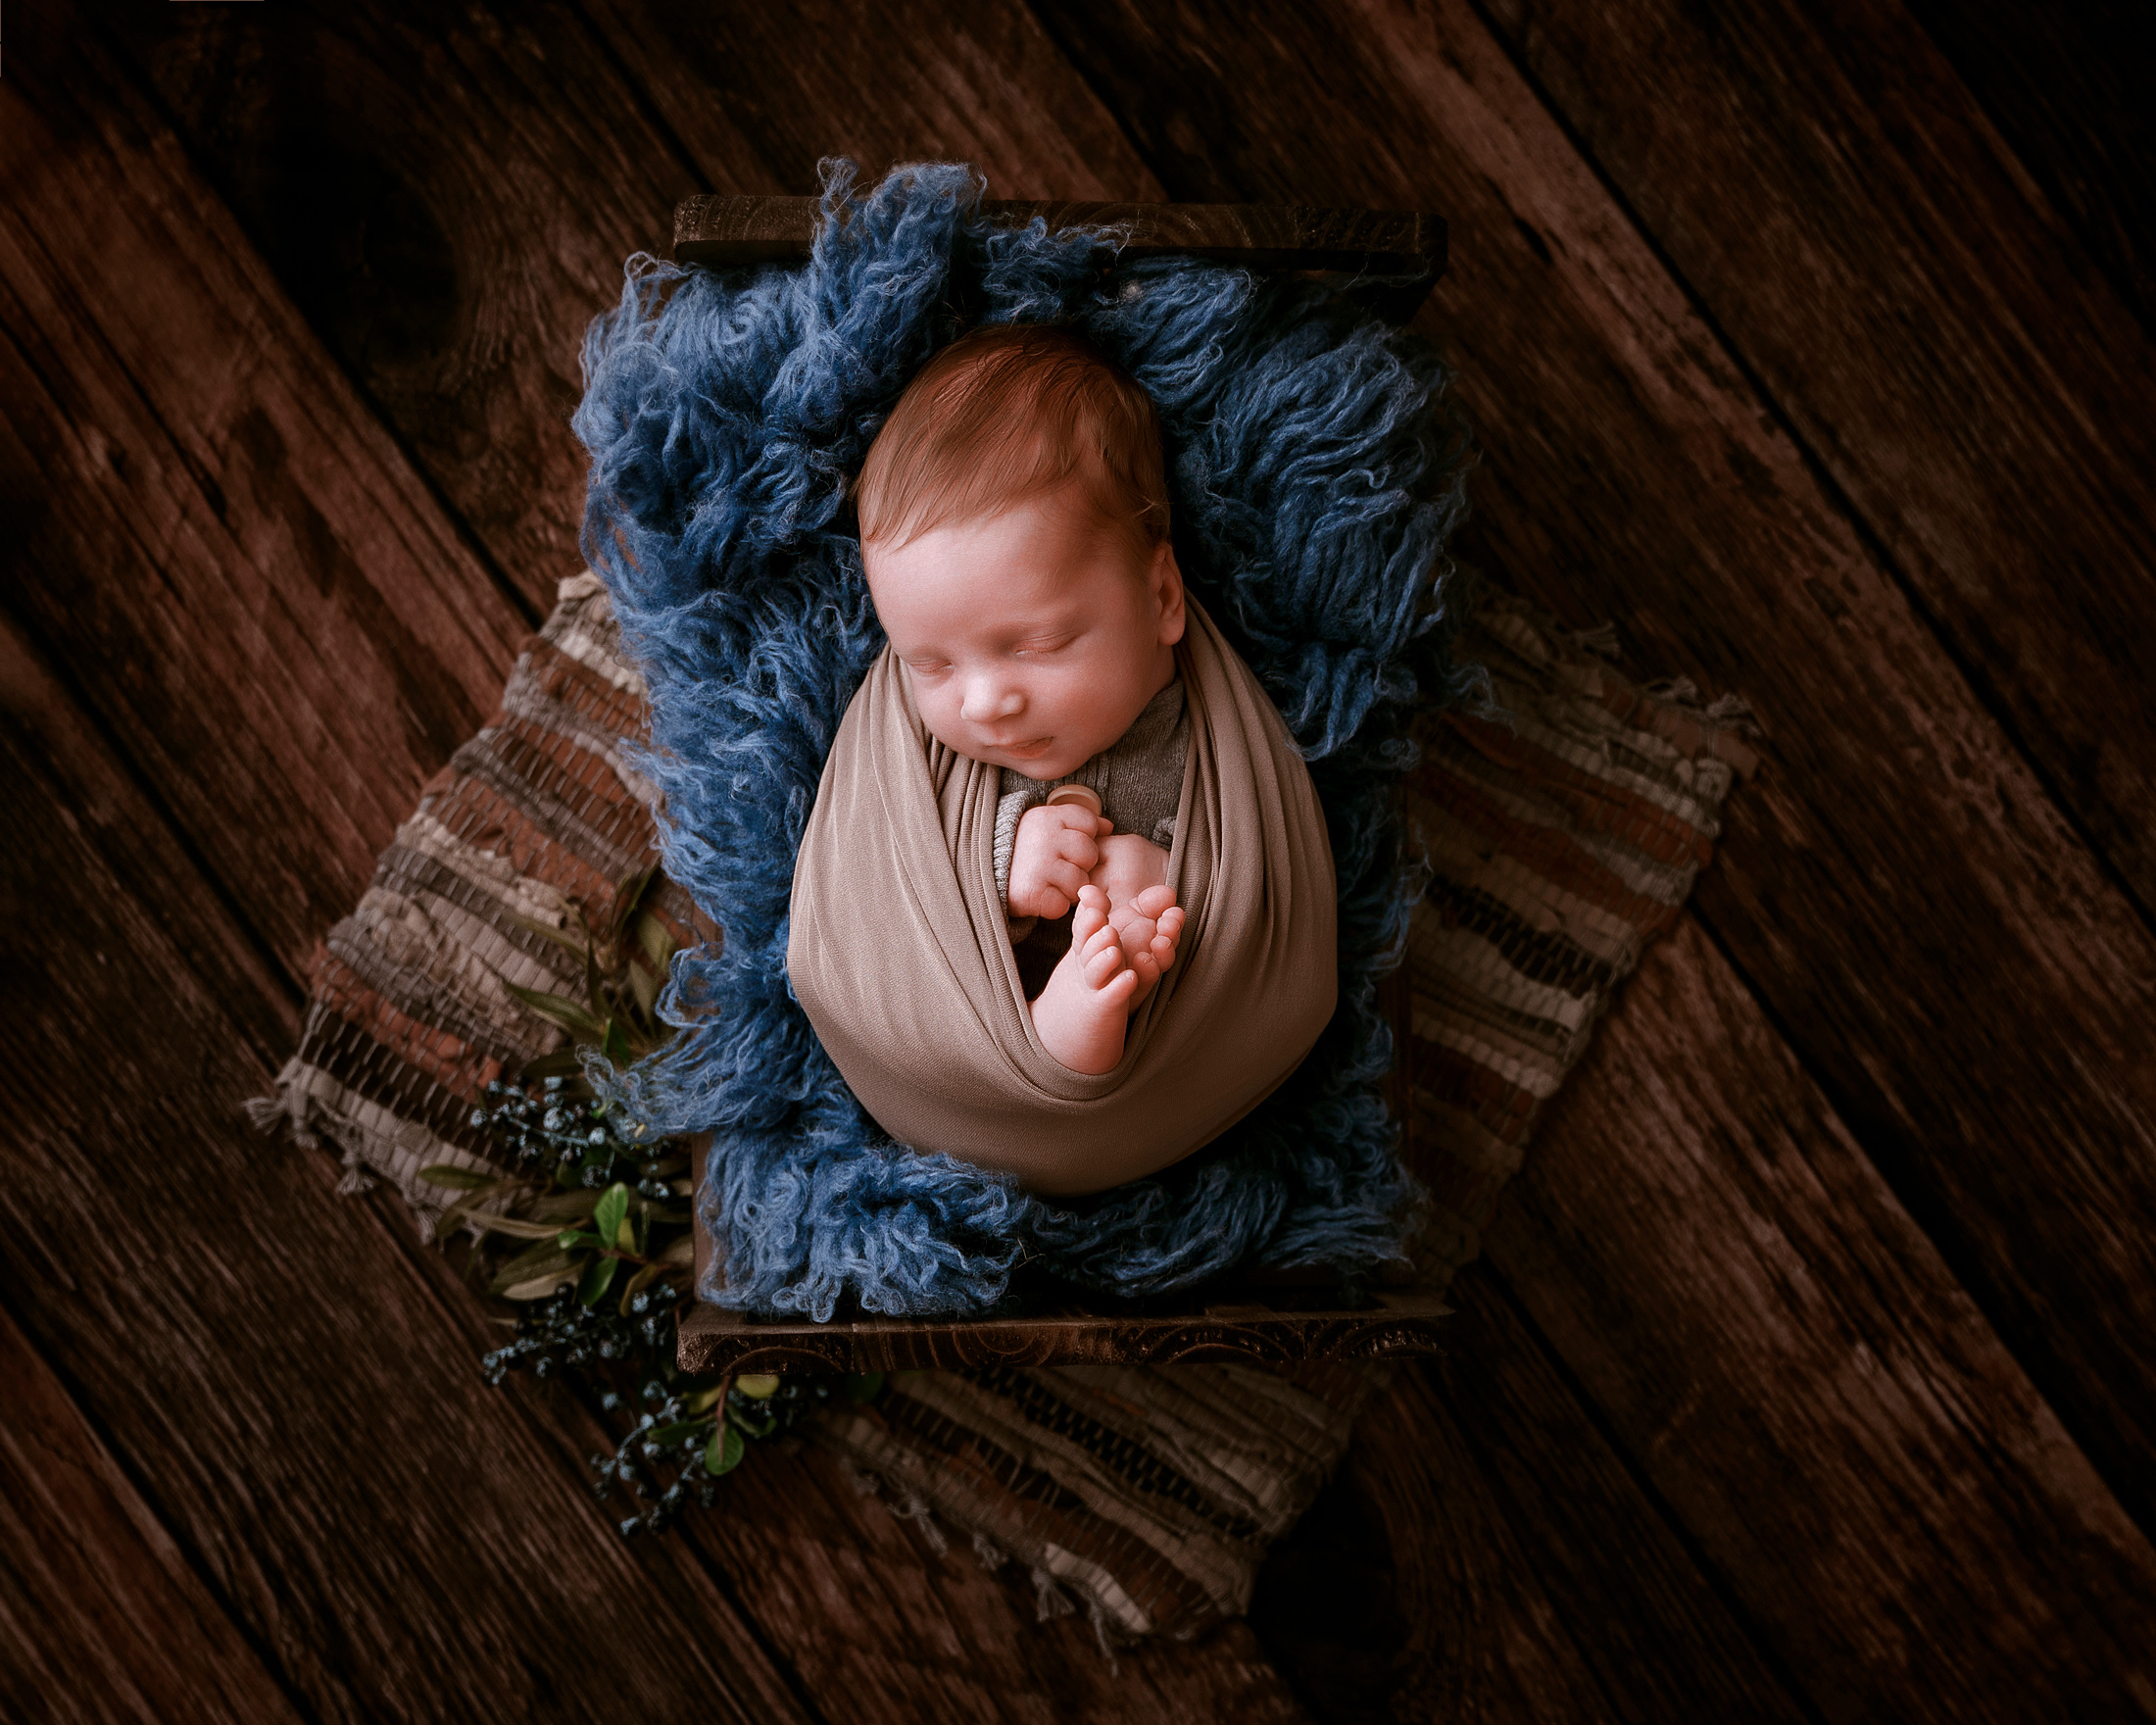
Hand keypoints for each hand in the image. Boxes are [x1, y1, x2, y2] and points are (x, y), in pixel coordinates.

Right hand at [1008, 803, 1110, 919]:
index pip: (1089, 823)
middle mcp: (1045, 838)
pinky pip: (1061, 906)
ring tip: (1049, 883)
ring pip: (1080, 882)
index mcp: (1048, 817)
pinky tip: (1040, 896)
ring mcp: (1038, 865)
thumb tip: (1108, 826)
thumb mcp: (1045, 824)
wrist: (977, 871)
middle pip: (1090, 853)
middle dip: (1080, 865)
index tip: (1067, 846)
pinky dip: (1053, 906)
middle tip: (1059, 868)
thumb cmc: (1021, 848)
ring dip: (1068, 889)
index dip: (1085, 837)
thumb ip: (1077, 821)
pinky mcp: (1031, 892)